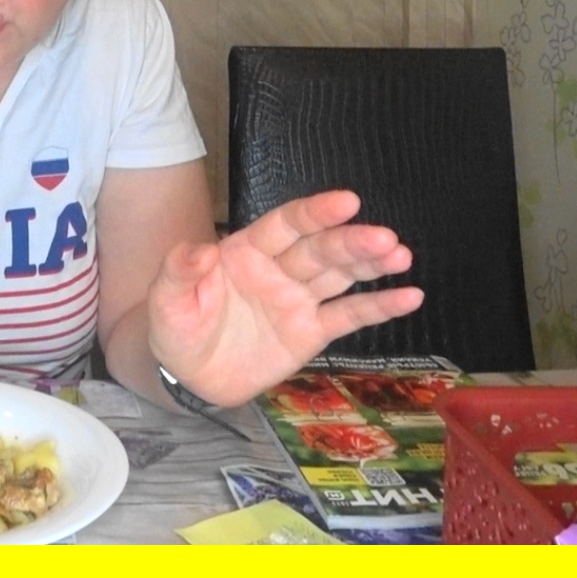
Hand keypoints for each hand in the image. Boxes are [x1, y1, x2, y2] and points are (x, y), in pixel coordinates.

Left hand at [144, 190, 423, 406]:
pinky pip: (348, 316)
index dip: (315, 213)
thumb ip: (181, 271)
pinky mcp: (311, 332)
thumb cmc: (177, 328)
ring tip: (401, 254)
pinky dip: (379, 307)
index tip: (347, 201)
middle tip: (386, 239)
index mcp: (246, 250)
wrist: (188, 376)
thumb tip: (199, 249)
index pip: (286, 225)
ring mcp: (298, 299)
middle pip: (320, 250)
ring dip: (371, 265)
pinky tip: (409, 295)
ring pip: (340, 276)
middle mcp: (279, 268)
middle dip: (352, 242)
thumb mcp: (167, 300)